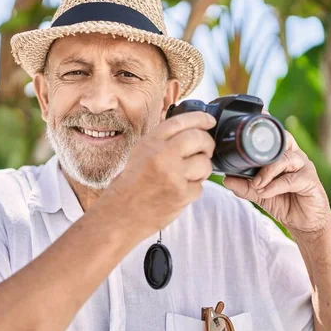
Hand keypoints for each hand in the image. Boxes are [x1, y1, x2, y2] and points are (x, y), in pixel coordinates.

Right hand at [98, 111, 215, 237]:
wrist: (121, 213)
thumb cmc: (131, 184)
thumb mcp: (141, 153)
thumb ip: (163, 140)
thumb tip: (190, 131)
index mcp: (151, 142)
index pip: (180, 122)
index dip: (200, 118)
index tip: (209, 121)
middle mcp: (162, 155)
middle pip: (198, 138)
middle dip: (207, 143)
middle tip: (206, 149)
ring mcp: (174, 175)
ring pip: (204, 163)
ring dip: (203, 168)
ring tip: (191, 174)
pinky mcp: (181, 194)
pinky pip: (200, 186)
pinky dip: (195, 188)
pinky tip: (182, 190)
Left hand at [222, 126, 330, 235]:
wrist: (305, 223)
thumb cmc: (284, 202)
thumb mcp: (259, 193)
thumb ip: (244, 185)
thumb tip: (226, 179)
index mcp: (283, 154)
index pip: (274, 134)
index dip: (267, 123)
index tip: (257, 113)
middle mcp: (295, 156)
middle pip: (282, 140)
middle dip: (264, 148)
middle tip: (246, 162)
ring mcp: (305, 167)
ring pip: (285, 159)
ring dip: (267, 172)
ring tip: (256, 185)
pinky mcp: (311, 181)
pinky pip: (291, 179)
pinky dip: (274, 186)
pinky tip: (264, 192)